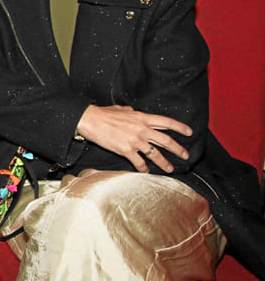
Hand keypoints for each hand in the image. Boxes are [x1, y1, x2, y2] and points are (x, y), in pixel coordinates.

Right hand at [76, 104, 191, 172]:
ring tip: (170, 168)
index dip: (180, 127)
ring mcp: (136, 141)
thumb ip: (131, 112)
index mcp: (143, 118)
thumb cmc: (104, 114)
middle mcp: (143, 129)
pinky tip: (145, 171)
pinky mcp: (126, 150)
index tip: (189, 132)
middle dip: (178, 149)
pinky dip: (144, 168)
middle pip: (166, 141)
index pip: (167, 122)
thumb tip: (134, 112)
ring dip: (165, 163)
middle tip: (185, 155)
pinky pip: (140, 162)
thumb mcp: (121, 109)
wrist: (91, 120)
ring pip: (156, 154)